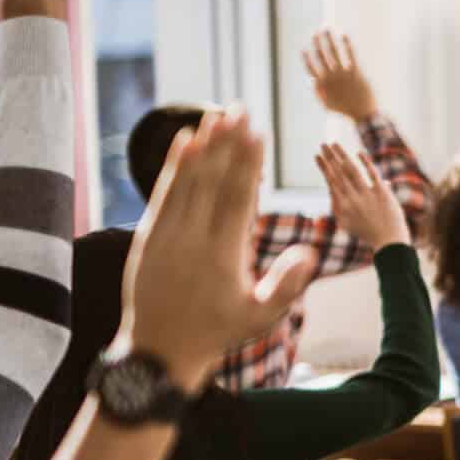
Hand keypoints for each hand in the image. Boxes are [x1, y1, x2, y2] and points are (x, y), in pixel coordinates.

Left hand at [119, 110, 315, 392]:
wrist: (159, 350)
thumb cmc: (218, 333)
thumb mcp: (261, 317)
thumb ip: (286, 285)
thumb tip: (309, 251)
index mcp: (222, 256)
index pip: (237, 199)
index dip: (248, 164)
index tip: (257, 134)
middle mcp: (191, 239)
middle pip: (212, 180)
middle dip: (227, 142)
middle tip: (240, 109)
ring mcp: (167, 235)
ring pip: (186, 180)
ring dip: (202, 144)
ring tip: (216, 113)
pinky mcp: (149, 235)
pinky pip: (164, 193)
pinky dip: (174, 165)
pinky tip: (184, 141)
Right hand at [303, 29, 378, 119]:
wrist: (364, 114)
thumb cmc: (345, 110)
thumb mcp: (327, 104)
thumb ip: (318, 92)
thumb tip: (311, 79)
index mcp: (322, 84)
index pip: (310, 67)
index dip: (306, 57)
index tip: (304, 48)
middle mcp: (331, 77)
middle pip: (321, 55)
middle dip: (317, 42)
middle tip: (316, 31)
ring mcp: (343, 74)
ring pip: (333, 52)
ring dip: (328, 38)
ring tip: (326, 28)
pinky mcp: (356, 72)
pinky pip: (350, 55)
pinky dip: (346, 44)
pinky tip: (343, 34)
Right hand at [316, 141, 410, 249]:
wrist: (388, 242)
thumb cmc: (367, 233)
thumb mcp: (346, 223)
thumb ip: (338, 206)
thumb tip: (333, 190)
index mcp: (342, 205)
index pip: (330, 181)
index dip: (323, 167)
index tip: (317, 155)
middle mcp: (352, 199)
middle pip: (338, 173)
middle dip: (329, 157)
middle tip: (322, 144)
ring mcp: (367, 195)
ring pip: (351, 170)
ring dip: (342, 155)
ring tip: (334, 144)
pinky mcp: (382, 193)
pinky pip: (372, 174)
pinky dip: (365, 162)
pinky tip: (358, 152)